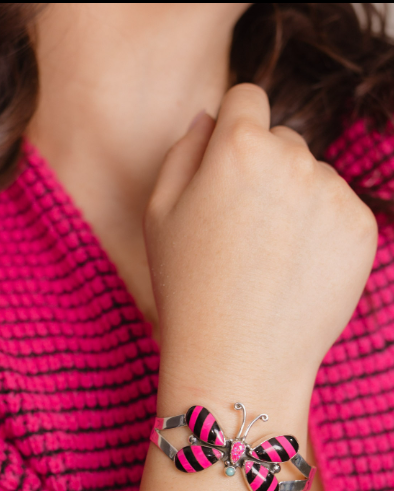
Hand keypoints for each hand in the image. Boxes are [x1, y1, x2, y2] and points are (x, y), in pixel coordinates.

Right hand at [145, 84, 376, 424]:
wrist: (239, 361)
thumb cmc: (188, 290)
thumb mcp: (159, 214)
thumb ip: (184, 151)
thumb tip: (212, 117)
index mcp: (239, 146)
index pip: (246, 99)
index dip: (233, 131)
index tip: (227, 169)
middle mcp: (295, 159)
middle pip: (283, 140)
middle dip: (264, 170)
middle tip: (242, 231)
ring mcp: (334, 195)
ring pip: (314, 177)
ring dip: (295, 201)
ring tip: (269, 259)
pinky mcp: (361, 230)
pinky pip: (339, 210)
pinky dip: (321, 232)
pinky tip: (295, 271)